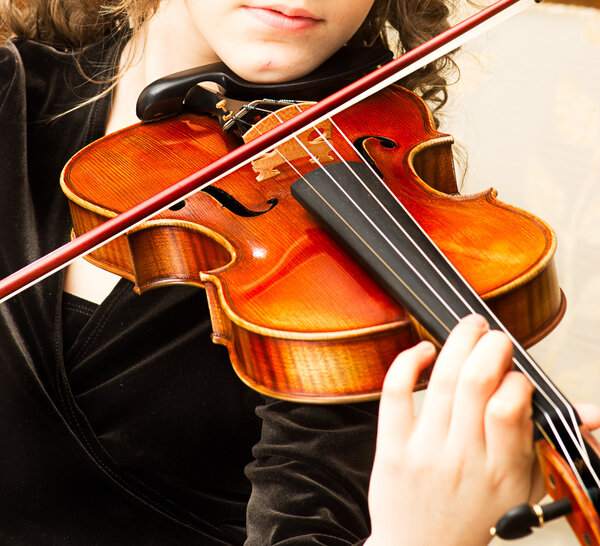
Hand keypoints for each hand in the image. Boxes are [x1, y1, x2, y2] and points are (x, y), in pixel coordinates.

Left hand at [366, 314, 538, 545]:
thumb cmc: (474, 517)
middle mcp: (463, 456)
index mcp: (501, 469)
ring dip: (458, 342)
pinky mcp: (392, 446)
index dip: (517, 378)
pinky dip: (408, 362)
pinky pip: (396, 393)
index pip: (511, 405)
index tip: (516, 376)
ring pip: (443, 380)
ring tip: (470, 327)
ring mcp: (425, 450)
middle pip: (477, 381)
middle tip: (496, 337)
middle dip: (491, 345)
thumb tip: (590, 414)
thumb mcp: (523, 491)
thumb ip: (547, 446)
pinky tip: (423, 350)